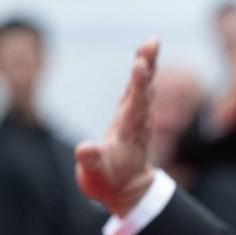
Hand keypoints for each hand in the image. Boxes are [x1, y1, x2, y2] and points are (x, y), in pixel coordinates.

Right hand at [74, 38, 159, 216]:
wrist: (128, 191)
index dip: (138, 85)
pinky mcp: (130, 116)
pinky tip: (144, 58)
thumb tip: (84, 150)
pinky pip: (137, 90)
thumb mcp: (96, 176)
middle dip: (147, 66)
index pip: (135, 105)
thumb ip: (92, 161)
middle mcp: (136, 122)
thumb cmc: (109, 183)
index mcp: (128, 133)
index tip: (140, 65)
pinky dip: (141, 74)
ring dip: (148, 64)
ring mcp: (134, 118)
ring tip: (151, 42)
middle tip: (152, 42)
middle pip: (144, 90)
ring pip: (143, 87)